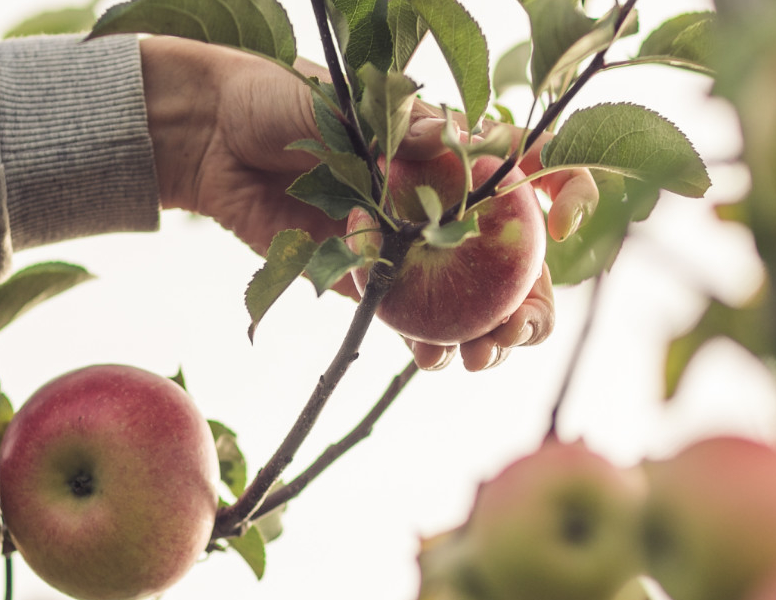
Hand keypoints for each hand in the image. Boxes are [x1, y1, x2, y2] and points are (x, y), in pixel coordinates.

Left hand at [139, 38, 598, 370]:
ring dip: (487, 335)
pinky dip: (428, 345)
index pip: (532, 174)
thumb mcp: (342, 101)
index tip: (564, 222)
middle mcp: (442, 201)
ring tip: (480, 357)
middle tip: (517, 329)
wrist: (210, 137)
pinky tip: (431, 360)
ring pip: (470, 300)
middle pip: (513, 259)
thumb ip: (396, 125)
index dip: (565, 195)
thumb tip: (445, 133)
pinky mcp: (368, 279)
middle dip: (530, 302)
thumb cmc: (280, 98)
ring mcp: (409, 245)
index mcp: (452, 149)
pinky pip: (412, 320)